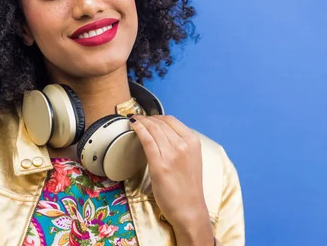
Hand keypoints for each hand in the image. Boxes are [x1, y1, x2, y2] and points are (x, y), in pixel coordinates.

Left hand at [129, 115, 214, 245]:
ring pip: (152, 129)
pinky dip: (138, 129)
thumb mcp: (191, 159)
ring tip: (133, 121)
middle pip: (160, 123)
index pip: (171, 120)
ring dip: (141, 121)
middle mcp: (184, 145)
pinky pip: (147, 140)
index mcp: (193, 141)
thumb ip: (180, 145)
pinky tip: (132, 126)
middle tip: (137, 118)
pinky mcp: (159, 165)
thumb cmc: (189, 187)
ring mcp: (172, 154)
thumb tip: (162, 133)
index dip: (156, 116)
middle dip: (146, 118)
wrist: (190, 209)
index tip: (148, 117)